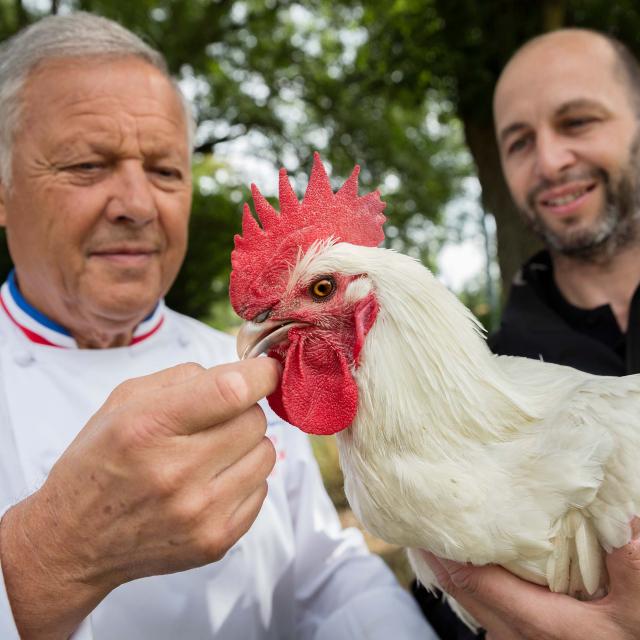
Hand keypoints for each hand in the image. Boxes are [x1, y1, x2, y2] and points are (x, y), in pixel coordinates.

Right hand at [0, 358, 279, 639]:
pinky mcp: (216, 541)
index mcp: (148, 427)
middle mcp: (176, 472)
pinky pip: (262, 489)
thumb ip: (185, 377)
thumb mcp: (124, 401)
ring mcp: (199, 512)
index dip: (260, 374)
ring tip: (213, 452)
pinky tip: (212, 482)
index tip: (267, 369)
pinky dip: (244, 479)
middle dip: (242, 411)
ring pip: (266, 454)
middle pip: (254, 420)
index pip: (231, 391)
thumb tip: (242, 372)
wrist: (74, 540)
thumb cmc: (101, 459)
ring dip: (247, 445)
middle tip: (216, 420)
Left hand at [424, 519, 639, 639]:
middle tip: (425, 517)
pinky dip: (473, 583)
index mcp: (537, 623)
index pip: (472, 580)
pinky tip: (476, 562)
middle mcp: (515, 635)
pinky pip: (484, 610)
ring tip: (442, 533)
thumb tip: (629, 522)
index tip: (427, 520)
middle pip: (462, 590)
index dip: (445, 551)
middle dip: (440, 556)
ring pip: (470, 602)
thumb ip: (632, 570)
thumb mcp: (637, 612)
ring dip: (454, 570)